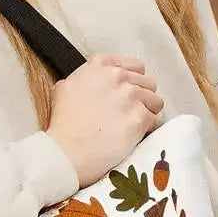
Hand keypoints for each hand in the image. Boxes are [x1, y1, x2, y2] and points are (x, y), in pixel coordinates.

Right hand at [47, 54, 163, 187]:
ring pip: (155, 101)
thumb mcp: (64, 87)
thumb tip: (92, 82)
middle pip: (147, 83)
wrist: (65, 150)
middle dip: (141, 97)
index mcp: (100, 65)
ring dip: (146, 112)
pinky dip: (146, 129)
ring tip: (131, 125)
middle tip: (128, 113)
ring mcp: (130, 96)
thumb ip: (85, 78)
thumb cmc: (62, 124)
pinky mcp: (139, 118)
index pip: (135, 66)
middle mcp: (118, 76)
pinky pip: (154, 120)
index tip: (128, 93)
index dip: (134, 81)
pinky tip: (132, 136)